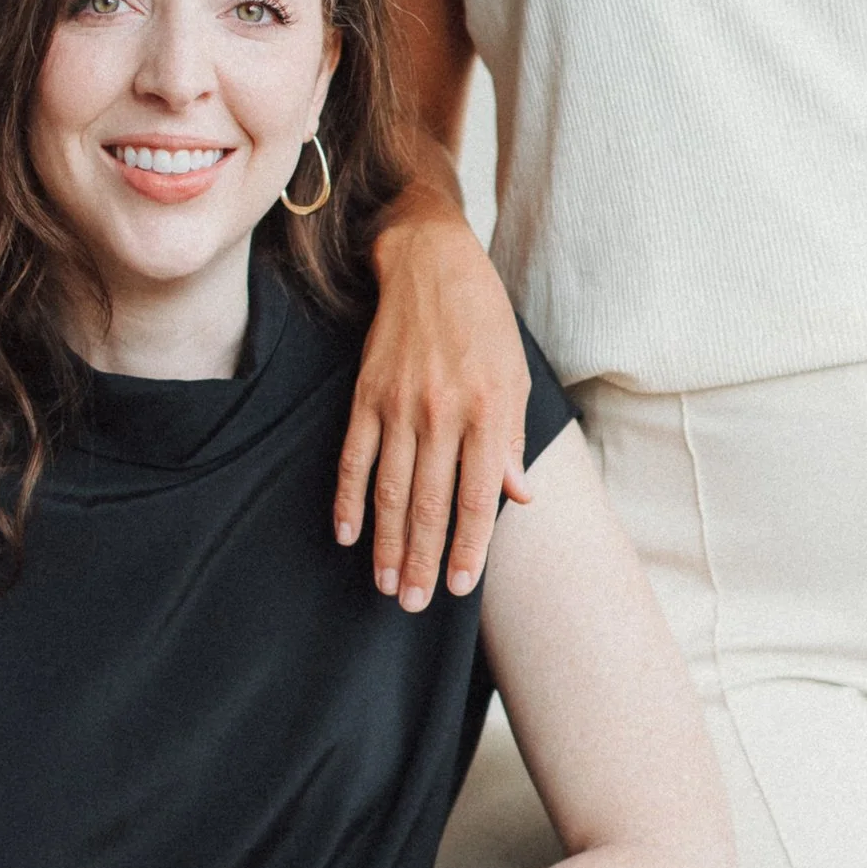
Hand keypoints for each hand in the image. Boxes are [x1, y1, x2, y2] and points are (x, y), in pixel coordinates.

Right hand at [334, 203, 532, 609]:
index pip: (477, 498)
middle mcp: (442, 413)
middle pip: (428, 504)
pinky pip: (354, 457)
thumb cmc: (484, 324)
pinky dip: (349, 498)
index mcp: (487, 413)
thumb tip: (519, 497)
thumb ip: (511, 441)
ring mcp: (399, 405)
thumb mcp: (515, 378)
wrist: (432, 264)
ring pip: (389, 490)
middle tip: (412, 603)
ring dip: (385, 543)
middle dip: (420, 560)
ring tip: (384, 584)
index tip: (458, 586)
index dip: (467, 547)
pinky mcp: (366, 395)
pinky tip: (347, 534)